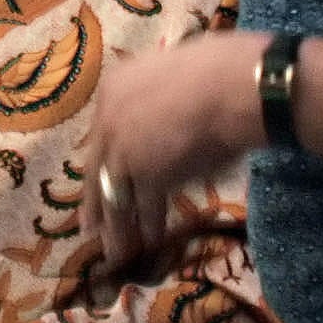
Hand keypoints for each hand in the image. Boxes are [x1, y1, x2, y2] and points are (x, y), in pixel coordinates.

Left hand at [80, 30, 266, 270]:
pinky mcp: (147, 176)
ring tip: (117, 251)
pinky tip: (151, 242)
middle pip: (99, 170)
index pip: (102, 134)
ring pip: (116, 196)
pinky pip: (145, 208)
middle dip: (96, 203)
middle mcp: (109, 120)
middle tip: (90, 227)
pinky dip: (150, 227)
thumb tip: (165, 118)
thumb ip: (158, 98)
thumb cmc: (217, 70)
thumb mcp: (171, 74)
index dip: (103, 161)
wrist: (232, 85)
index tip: (100, 179)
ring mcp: (124, 150)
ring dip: (119, 228)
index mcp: (113, 89)